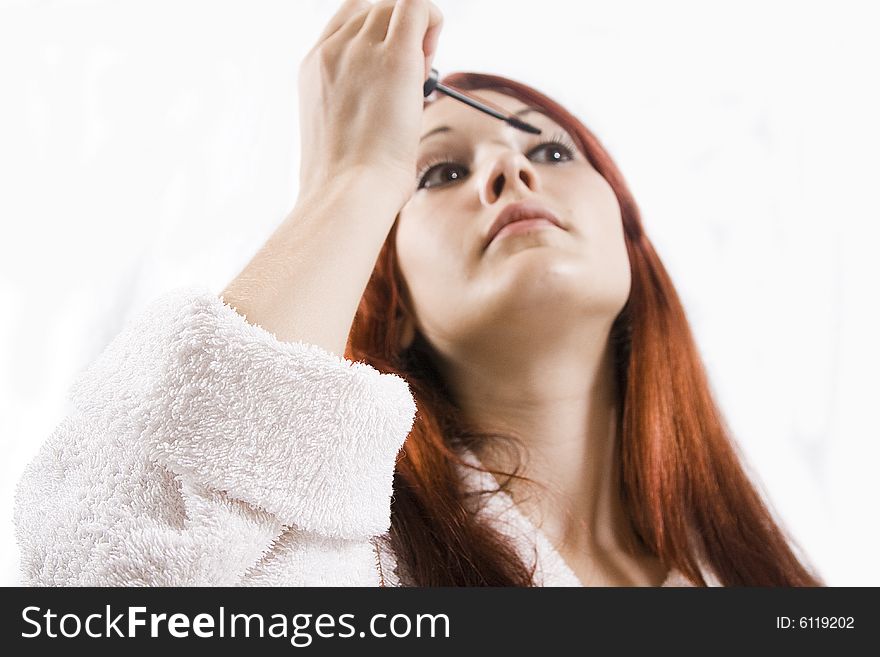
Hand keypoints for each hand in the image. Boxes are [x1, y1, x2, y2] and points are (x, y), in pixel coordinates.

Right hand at [297, 0, 443, 207]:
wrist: (347, 193)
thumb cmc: (347, 181)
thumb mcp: (336, 130)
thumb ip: (353, 98)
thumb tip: (387, 98)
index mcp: (314, 67)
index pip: (349, 17)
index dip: (376, 32)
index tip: (391, 67)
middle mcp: (332, 50)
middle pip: (377, 10)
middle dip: (400, 35)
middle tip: (412, 79)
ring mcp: (360, 51)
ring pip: (397, 7)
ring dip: (418, 33)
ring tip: (417, 80)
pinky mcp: (394, 59)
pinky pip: (419, 6)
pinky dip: (433, 21)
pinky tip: (431, 56)